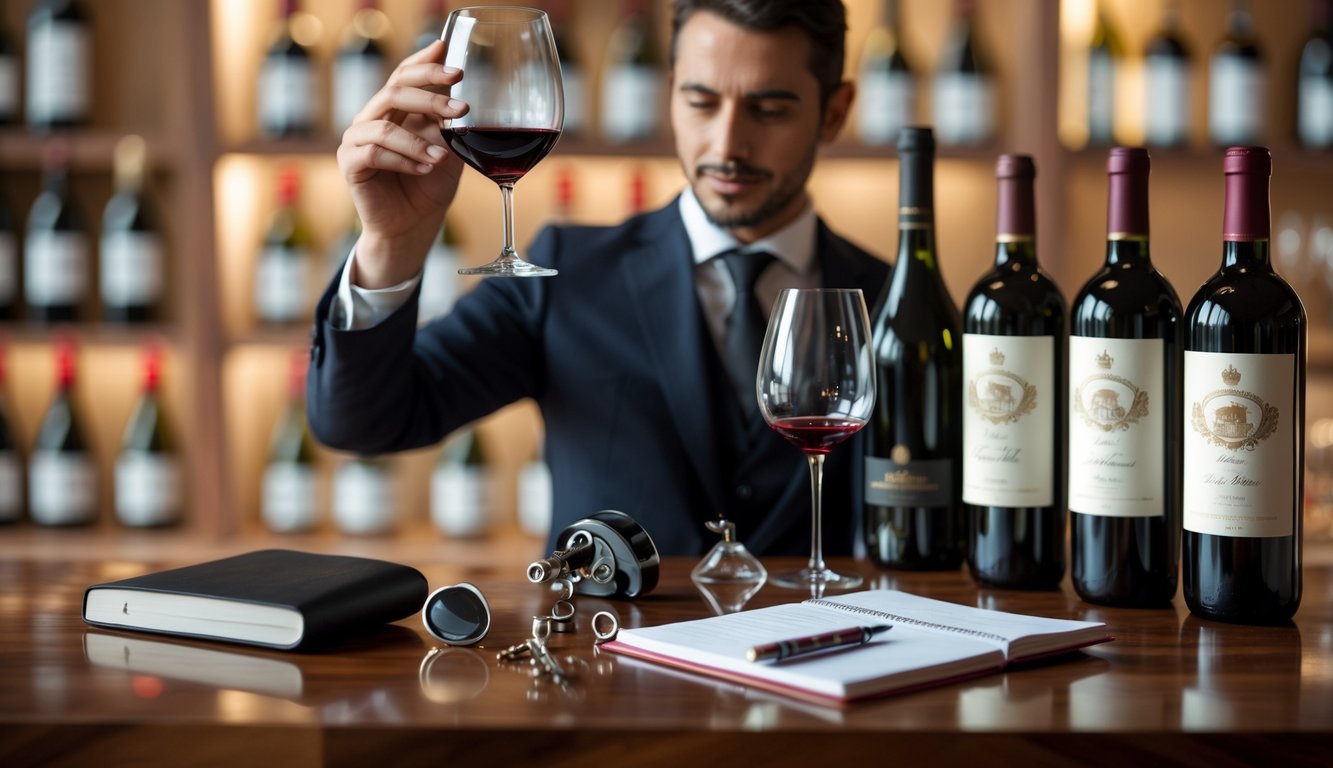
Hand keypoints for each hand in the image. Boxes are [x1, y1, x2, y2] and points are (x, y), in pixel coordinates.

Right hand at [337, 40, 467, 287]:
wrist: (412, 224)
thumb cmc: (428, 185)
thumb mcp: (447, 149)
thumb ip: (448, 123)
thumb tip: (457, 92)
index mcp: (394, 109)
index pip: (404, 74)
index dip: (423, 62)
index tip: (448, 52)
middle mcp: (372, 117)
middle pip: (394, 90)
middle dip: (431, 96)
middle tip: (462, 108)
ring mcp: (357, 139)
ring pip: (383, 125)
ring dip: (418, 141)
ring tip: (442, 157)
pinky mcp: (350, 164)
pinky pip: (372, 153)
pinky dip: (402, 160)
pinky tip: (424, 168)